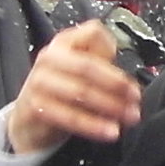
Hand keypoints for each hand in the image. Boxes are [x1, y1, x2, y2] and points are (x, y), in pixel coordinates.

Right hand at [0, 20, 143, 156]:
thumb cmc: (61, 90)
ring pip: (81, 92)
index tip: (129, 72)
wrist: (29, 117)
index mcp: (64, 42)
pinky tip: (109, 132)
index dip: (113, 50)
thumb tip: (127, 79)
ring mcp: (40, 81)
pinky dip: (93, 126)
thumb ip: (101, 64)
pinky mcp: (36, 106)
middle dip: (117, 85)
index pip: (92, 33)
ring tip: (128, 117)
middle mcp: (49, 57)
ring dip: (110, 107)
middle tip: (135, 99)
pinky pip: (70, 116)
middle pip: (88, 66)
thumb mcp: (79, 70)